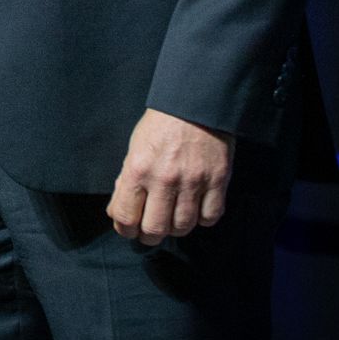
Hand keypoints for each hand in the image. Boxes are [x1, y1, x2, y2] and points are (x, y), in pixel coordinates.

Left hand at [107, 108, 234, 244]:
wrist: (194, 103)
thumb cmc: (160, 125)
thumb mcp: (135, 148)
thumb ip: (128, 180)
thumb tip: (120, 211)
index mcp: (138, 168)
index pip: (125, 217)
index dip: (124, 229)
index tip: (128, 229)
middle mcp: (165, 178)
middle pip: (155, 229)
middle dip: (149, 236)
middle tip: (150, 231)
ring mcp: (193, 181)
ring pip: (183, 227)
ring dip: (176, 228)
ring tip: (173, 218)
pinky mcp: (218, 180)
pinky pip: (210, 218)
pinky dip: (202, 219)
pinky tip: (195, 209)